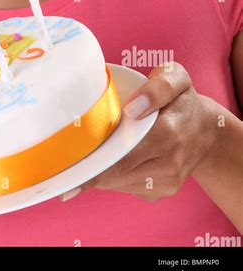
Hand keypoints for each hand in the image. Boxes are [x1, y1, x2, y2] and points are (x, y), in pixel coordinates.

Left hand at [60, 62, 216, 202]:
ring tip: (83, 155)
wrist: (207, 131)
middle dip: (88, 169)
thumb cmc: (183, 100)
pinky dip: (112, 176)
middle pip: (115, 173)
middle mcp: (169, 163)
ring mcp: (167, 182)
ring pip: (117, 184)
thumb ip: (157, 87)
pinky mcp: (162, 192)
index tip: (65, 173)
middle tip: (62, 162)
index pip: (122, 155)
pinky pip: (127, 187)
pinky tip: (108, 160)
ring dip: (98, 172)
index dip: (91, 165)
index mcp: (168, 133)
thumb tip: (131, 108)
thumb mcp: (176, 78)